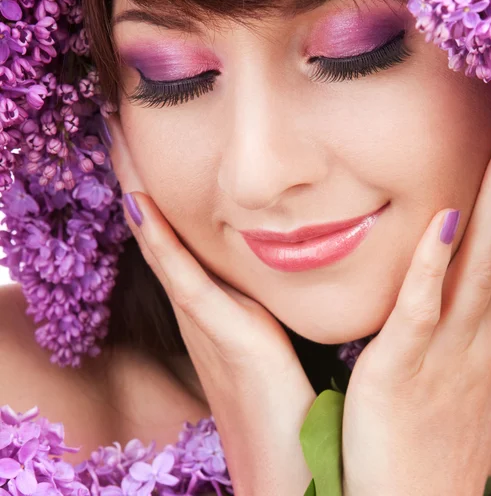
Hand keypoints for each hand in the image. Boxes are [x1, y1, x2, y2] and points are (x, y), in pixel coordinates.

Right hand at [103, 113, 316, 495]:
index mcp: (209, 299)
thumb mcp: (269, 329)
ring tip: (120, 145)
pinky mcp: (217, 329)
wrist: (280, 451)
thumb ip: (262, 296)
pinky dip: (160, 241)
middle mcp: (195, 300)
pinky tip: (143, 203)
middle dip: (137, 178)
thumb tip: (283, 256)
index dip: (154, 190)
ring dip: (139, 193)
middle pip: (157, 228)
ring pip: (160, 242)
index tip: (142, 143)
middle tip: (118, 128)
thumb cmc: (281, 391)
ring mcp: (200, 314)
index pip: (173, 233)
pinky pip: (180, 276)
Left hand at [341, 129, 490, 495]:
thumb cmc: (443, 435)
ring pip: (481, 264)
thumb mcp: (476, 373)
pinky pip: (422, 306)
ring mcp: (451, 348)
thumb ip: (478, 322)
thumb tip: (477, 282)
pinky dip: (434, 262)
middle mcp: (488, 333)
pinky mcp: (404, 364)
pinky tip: (443, 220)